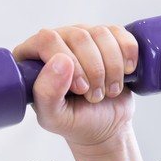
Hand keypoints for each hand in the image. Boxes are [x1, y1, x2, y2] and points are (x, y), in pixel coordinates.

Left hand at [12, 24, 138, 150]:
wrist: (105, 126)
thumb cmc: (75, 122)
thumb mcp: (54, 118)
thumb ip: (47, 94)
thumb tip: (61, 61)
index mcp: (33, 56)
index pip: (48, 40)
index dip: (69, 63)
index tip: (80, 88)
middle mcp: (57, 41)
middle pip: (78, 36)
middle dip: (94, 70)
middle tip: (94, 96)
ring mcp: (83, 37)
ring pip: (101, 34)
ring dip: (111, 68)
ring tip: (108, 91)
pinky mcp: (108, 39)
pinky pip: (120, 33)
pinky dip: (128, 54)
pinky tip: (126, 72)